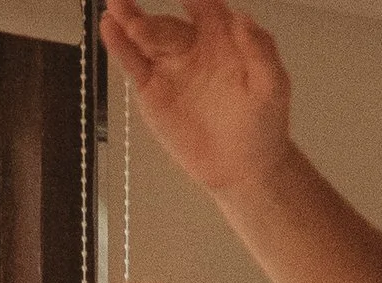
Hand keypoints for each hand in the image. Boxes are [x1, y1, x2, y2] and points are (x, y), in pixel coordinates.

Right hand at [103, 0, 291, 202]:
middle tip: (137, 20)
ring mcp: (169, 66)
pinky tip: (108, 27)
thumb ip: (260, 49)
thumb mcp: (272, 84)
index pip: (203, 5)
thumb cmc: (264, 124)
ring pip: (145, 38)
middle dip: (150, 18)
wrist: (244, 168)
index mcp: (220, 35)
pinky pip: (134, 64)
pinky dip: (119, 46)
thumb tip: (241, 17)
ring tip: (114, 4)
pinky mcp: (152, 90)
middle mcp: (191, 44)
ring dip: (129, 19)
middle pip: (166, 24)